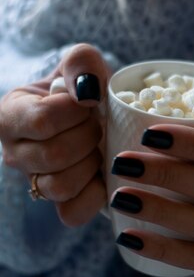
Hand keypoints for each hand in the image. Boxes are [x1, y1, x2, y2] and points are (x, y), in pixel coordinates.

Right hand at [0, 44, 109, 225]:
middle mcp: (13, 154)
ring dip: (91, 163)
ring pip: (61, 187)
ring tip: (97, 146)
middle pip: (54, 156)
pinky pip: (73, 213)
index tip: (88, 102)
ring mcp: (34, 183)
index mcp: (8, 115)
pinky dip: (95, 194)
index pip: (42, 120)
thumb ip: (82, 63)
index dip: (76, 111)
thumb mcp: (82, 64)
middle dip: (88, 136)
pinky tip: (102, 172)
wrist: (97, 113)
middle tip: (97, 124)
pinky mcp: (58, 206)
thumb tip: (87, 93)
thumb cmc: (84, 88)